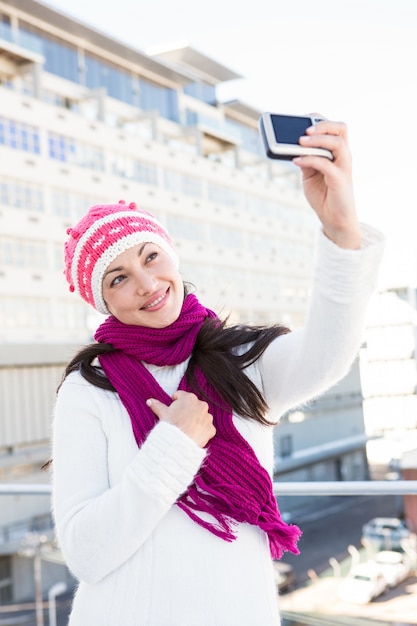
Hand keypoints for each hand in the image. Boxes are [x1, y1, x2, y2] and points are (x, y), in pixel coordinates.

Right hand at [146, 390, 215, 447]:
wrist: (179, 443)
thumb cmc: (171, 426)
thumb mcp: (162, 413)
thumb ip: (157, 405)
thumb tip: (149, 401)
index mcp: (189, 398)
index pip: (181, 396)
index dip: (175, 402)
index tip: (173, 409)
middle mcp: (201, 405)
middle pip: (193, 405)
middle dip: (187, 411)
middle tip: (179, 420)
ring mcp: (208, 417)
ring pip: (201, 416)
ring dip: (196, 420)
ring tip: (187, 428)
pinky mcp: (211, 429)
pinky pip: (207, 428)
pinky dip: (202, 431)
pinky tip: (194, 434)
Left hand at [293, 119, 360, 249]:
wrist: (334, 219)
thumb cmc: (323, 195)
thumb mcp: (309, 175)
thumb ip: (305, 160)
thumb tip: (293, 147)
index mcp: (337, 153)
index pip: (334, 128)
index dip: (320, 120)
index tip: (303, 118)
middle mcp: (343, 156)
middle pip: (341, 129)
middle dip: (323, 125)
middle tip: (305, 130)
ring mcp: (344, 167)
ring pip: (337, 143)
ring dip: (317, 140)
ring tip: (299, 142)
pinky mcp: (340, 180)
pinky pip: (326, 164)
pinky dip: (310, 160)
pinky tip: (297, 161)